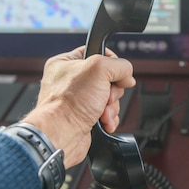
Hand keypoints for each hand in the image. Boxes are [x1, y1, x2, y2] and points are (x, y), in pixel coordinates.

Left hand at [22, 46, 135, 167]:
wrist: (61, 136)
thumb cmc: (68, 104)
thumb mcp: (99, 69)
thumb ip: (119, 65)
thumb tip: (127, 75)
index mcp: (65, 63)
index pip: (97, 52)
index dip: (111, 63)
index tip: (116, 73)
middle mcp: (69, 81)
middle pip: (107, 77)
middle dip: (112, 90)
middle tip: (105, 95)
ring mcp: (77, 100)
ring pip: (108, 97)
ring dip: (111, 106)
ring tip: (102, 111)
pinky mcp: (83, 116)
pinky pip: (105, 113)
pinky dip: (108, 118)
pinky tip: (102, 121)